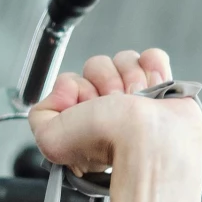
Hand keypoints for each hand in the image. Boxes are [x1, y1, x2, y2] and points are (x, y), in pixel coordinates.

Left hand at [28, 49, 201, 178]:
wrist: (147, 140)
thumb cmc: (107, 144)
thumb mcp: (51, 140)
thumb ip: (41, 116)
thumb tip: (62, 89)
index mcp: (83, 121)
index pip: (72, 82)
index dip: (76, 90)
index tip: (85, 107)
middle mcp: (108, 109)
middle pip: (97, 65)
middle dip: (103, 82)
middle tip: (113, 105)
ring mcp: (136, 96)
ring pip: (123, 59)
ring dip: (129, 77)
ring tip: (135, 101)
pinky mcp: (160, 85)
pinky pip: (151, 57)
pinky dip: (152, 68)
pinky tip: (150, 89)